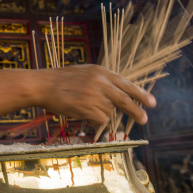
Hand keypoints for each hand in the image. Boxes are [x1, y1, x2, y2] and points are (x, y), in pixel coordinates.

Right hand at [38, 64, 156, 126]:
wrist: (41, 85)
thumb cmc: (58, 80)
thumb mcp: (83, 72)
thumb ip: (100, 80)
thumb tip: (116, 92)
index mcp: (101, 72)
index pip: (126, 83)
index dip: (140, 94)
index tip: (151, 102)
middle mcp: (100, 82)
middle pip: (125, 99)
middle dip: (136, 111)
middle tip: (144, 120)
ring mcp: (94, 95)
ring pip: (109, 112)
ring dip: (100, 115)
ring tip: (83, 109)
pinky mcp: (87, 107)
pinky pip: (99, 120)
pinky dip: (92, 121)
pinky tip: (81, 115)